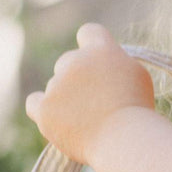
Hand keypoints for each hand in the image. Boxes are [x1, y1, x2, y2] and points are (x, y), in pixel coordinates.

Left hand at [25, 23, 157, 167]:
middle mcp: (75, 60)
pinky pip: (34, 102)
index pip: (89, 32)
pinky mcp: (45, 108)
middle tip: (96, 102)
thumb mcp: (137, 77)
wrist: (124, 139)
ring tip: (88, 122)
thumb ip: (116, 63)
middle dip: (78, 78)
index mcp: (100, 49)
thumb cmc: (137, 112)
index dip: (92, 47)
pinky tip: (55, 118)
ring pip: (55, 86)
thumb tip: (102, 65)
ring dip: (66, 99)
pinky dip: (43, 109)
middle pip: (68, 62)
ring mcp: (57, 84)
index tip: (97, 64)